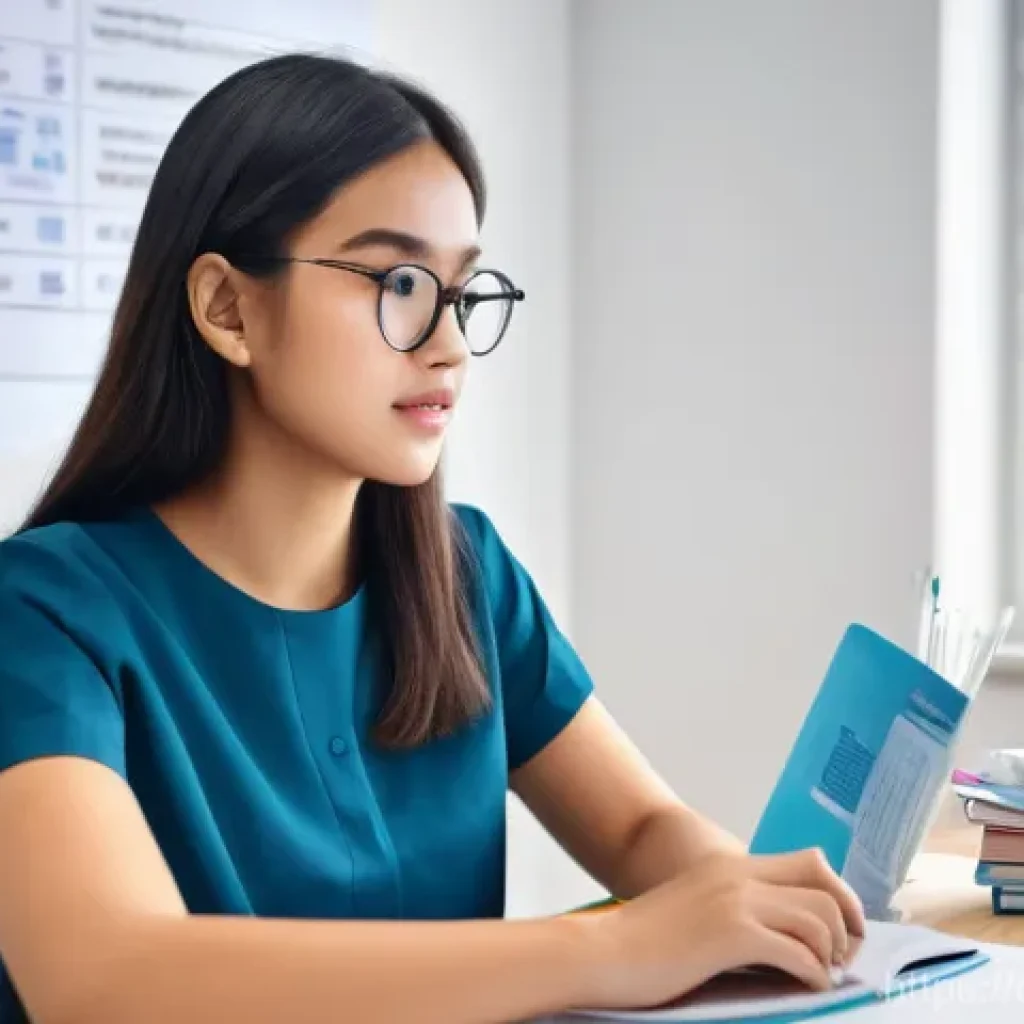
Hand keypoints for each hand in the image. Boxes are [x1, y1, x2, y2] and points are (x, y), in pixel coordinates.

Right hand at [575, 847, 865, 1011]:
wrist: (604, 951)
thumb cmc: (643, 942)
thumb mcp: (694, 907)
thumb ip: (732, 906)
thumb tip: (778, 932)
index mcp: (731, 867)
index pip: (811, 863)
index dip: (840, 895)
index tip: (844, 929)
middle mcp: (738, 876)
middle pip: (824, 888)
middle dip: (846, 926)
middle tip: (841, 960)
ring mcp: (736, 902)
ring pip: (818, 918)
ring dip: (832, 953)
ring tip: (824, 975)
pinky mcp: (732, 935)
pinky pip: (799, 953)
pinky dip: (815, 976)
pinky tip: (810, 987)